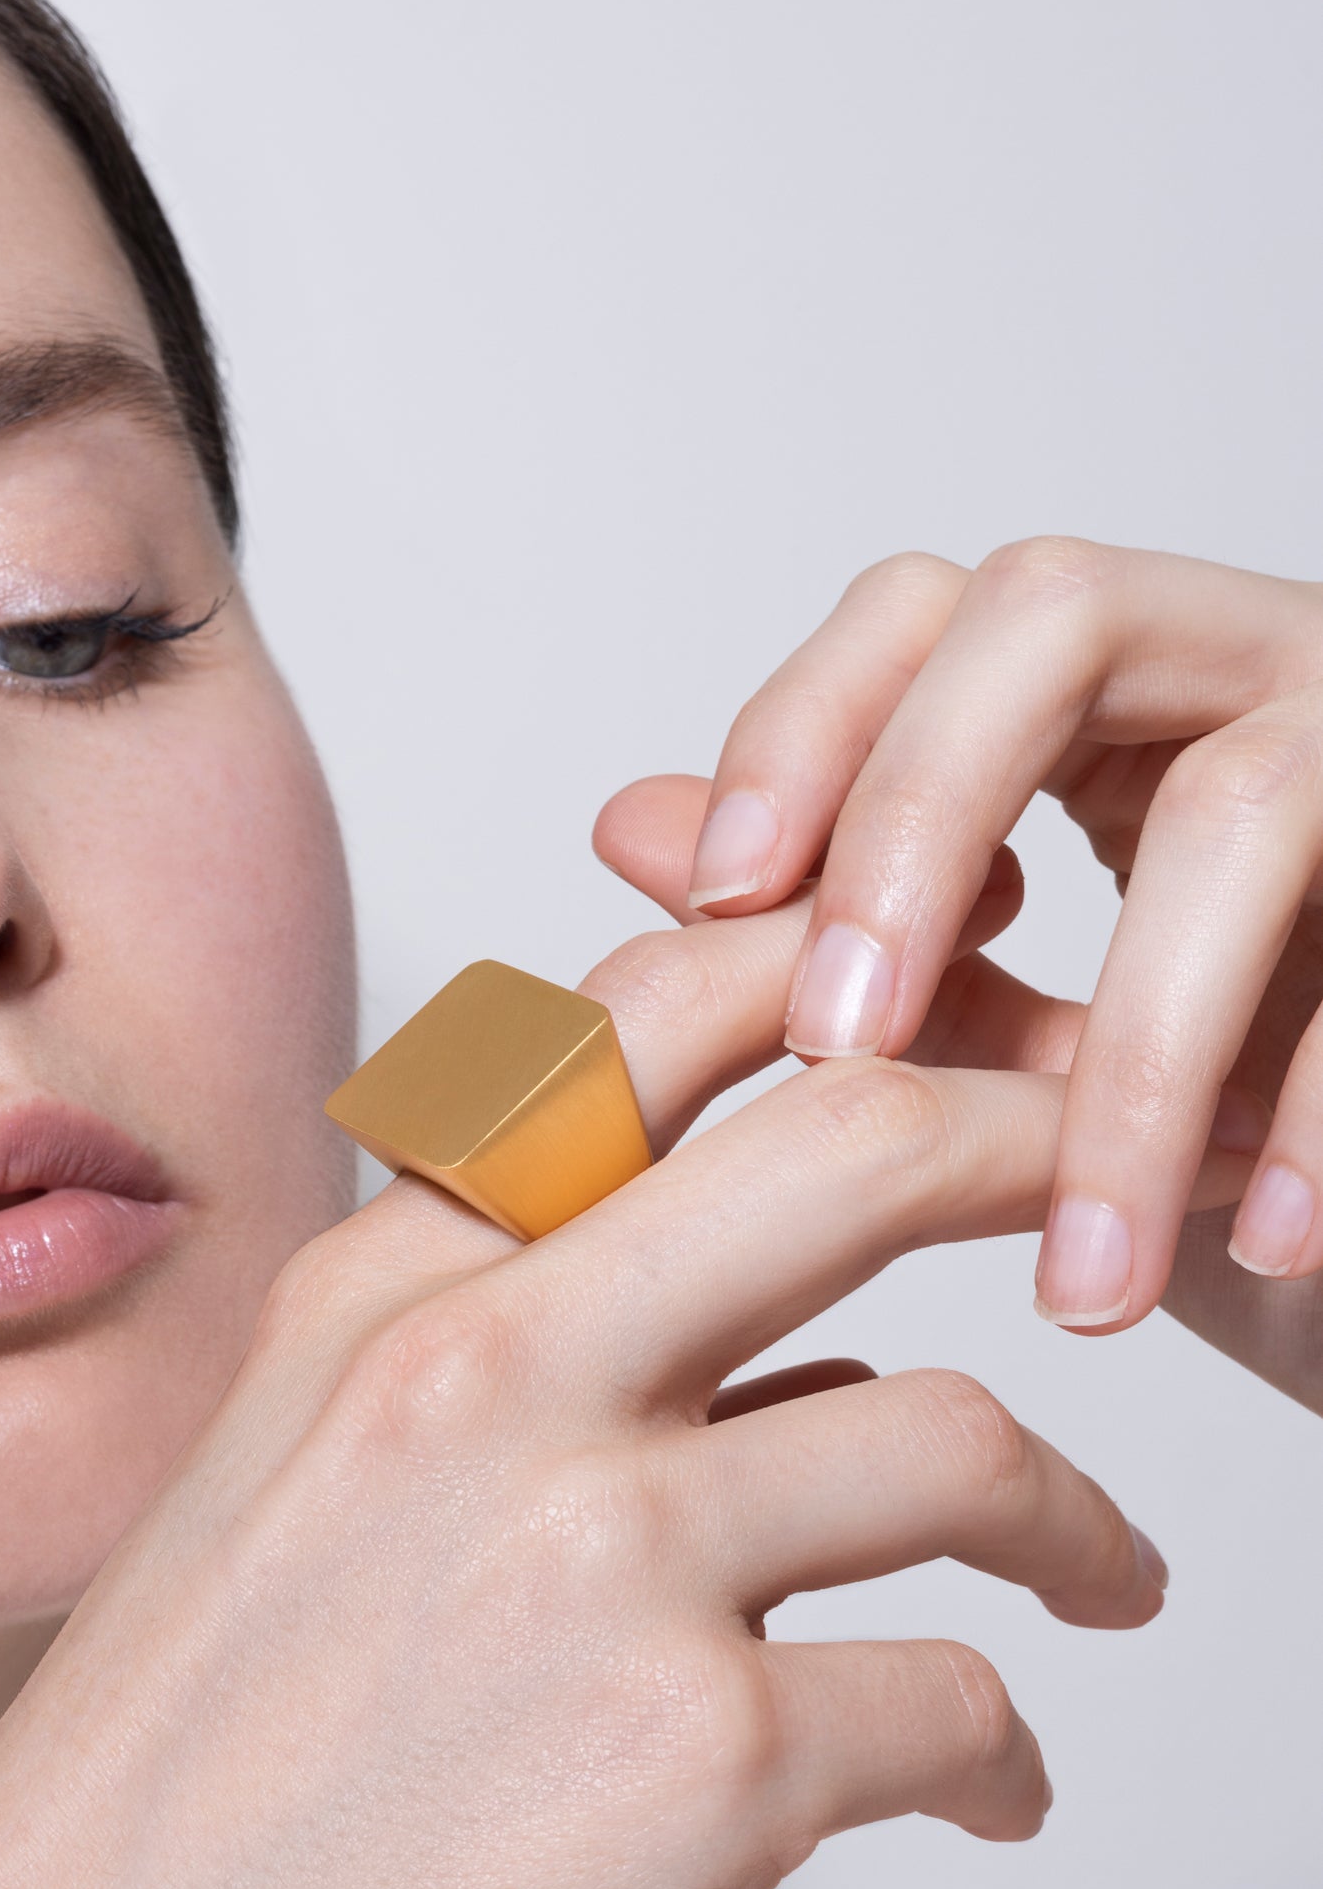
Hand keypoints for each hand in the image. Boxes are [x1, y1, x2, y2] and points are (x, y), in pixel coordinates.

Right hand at [0, 900, 1161, 1888]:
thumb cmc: (136, 1819)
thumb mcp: (275, 1492)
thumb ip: (489, 1367)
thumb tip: (759, 1345)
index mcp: (378, 1283)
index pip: (665, 1015)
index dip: (866, 995)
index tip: (974, 1049)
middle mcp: (488, 1368)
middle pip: (871, 1139)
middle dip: (1057, 1145)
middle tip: (1136, 1213)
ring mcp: (594, 1554)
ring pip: (965, 1436)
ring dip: (1077, 1522)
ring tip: (1099, 1580)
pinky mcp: (690, 1763)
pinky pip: (959, 1704)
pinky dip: (1007, 1750)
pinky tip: (983, 1792)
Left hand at [594, 544, 1322, 1334]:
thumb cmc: (1227, 1130)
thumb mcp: (1012, 1044)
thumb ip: (853, 935)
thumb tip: (634, 830)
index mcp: (1120, 691)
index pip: (932, 608)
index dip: (812, 726)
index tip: (714, 896)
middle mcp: (1257, 671)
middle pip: (1059, 618)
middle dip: (917, 824)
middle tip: (838, 1048)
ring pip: (1243, 813)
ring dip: (1136, 1063)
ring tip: (1076, 1279)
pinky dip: (1320, 1123)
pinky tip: (1256, 1253)